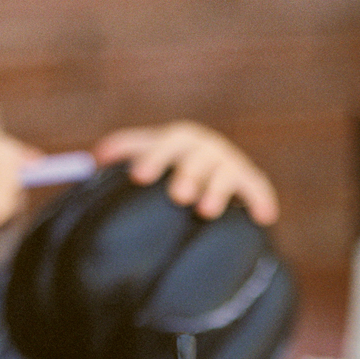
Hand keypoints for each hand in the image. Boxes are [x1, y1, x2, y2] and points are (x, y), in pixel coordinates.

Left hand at [93, 121, 279, 223]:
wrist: (207, 178)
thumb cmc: (167, 170)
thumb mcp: (147, 159)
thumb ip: (122, 154)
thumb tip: (95, 159)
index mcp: (178, 140)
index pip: (162, 144)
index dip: (151, 158)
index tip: (137, 178)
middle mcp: (204, 148)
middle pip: (194, 156)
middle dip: (185, 174)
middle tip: (177, 195)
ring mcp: (228, 163)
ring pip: (224, 174)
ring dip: (216, 190)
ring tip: (205, 211)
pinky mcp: (248, 182)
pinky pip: (257, 189)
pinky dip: (261, 201)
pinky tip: (264, 217)